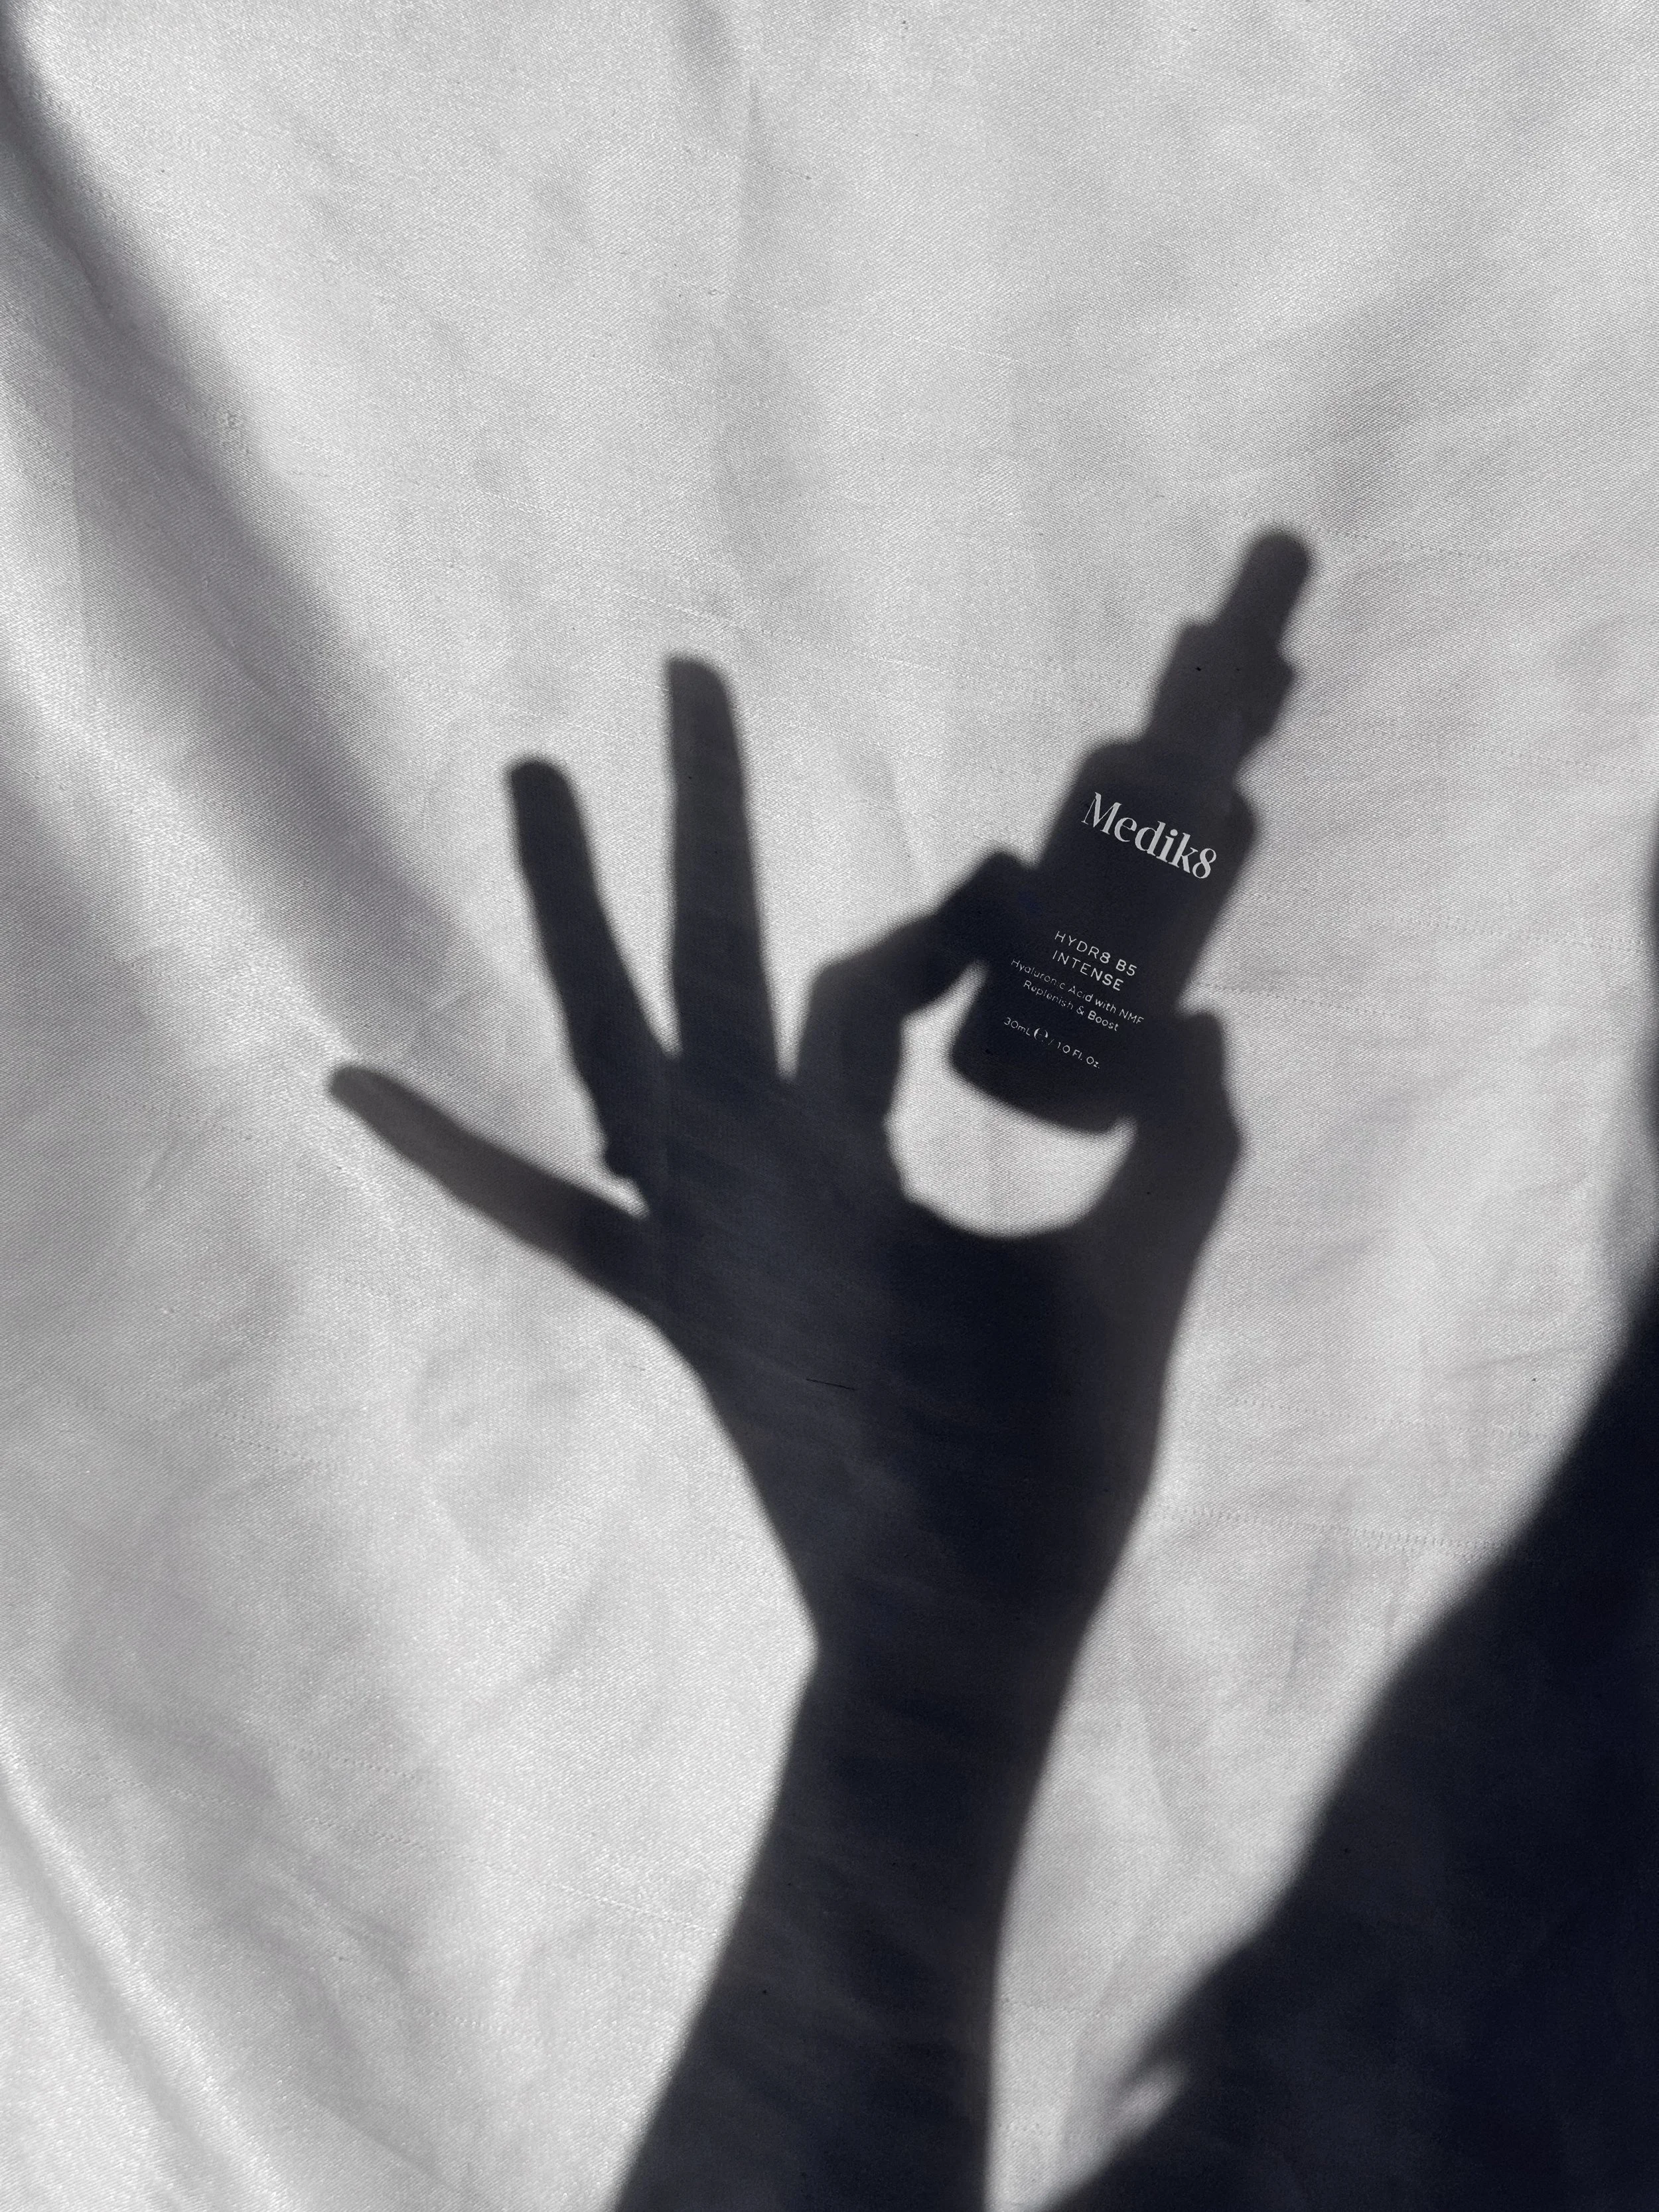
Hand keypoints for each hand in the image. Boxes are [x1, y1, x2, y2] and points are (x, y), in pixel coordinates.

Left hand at [332, 660, 1237, 1672]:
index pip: (863, 989)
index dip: (947, 928)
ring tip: (531, 777)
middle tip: (686, 674)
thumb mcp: (1135, 1300)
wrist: (939, 1649)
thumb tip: (1201, 1030)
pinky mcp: (671, 1307)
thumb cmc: (1044, 1483)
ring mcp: (680, 1249)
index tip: (1024, 912)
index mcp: (831, 1175)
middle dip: (699, 812)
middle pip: (697, 959)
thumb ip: (1183, 1153)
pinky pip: (546, 1215)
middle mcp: (724, 1189)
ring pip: (598, 1051)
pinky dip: (450, 1148)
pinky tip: (347, 1079)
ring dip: (565, 912)